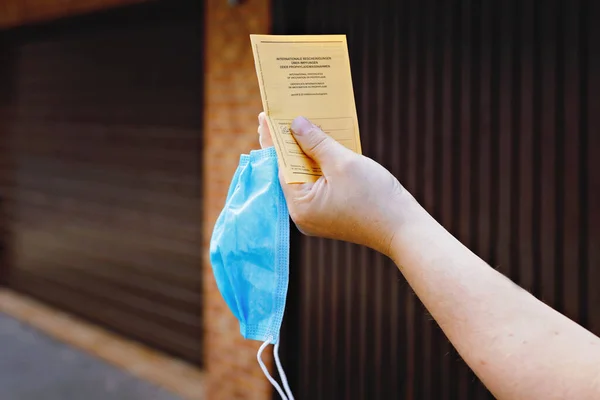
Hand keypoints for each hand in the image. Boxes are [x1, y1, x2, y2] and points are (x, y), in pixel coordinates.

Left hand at [258, 112, 408, 256]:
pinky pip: (318, 184)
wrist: (405, 230)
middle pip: (290, 171)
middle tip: (278, 116)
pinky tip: (320, 144)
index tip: (266, 117)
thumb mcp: (343, 163)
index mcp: (300, 206)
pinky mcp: (330, 213)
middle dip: (288, 143)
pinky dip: (318, 165)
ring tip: (298, 125)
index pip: (280, 166)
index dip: (274, 139)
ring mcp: (316, 216)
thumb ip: (316, 143)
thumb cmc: (375, 198)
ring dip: (305, 152)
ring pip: (305, 177)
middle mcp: (303, 214)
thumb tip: (296, 124)